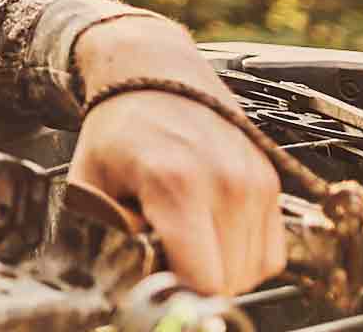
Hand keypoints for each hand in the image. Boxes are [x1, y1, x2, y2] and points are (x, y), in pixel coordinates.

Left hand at [68, 21, 285, 294]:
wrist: (155, 70)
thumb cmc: (119, 125)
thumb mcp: (90, 180)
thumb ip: (108, 235)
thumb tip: (131, 281)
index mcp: (177, 186)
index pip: (205, 279)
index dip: (179, 293)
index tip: (158, 283)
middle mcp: (227, 184)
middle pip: (231, 280)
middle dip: (196, 282)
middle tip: (166, 259)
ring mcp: (255, 182)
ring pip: (256, 269)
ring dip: (223, 270)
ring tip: (186, 241)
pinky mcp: (271, 180)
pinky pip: (272, 249)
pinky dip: (245, 255)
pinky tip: (210, 234)